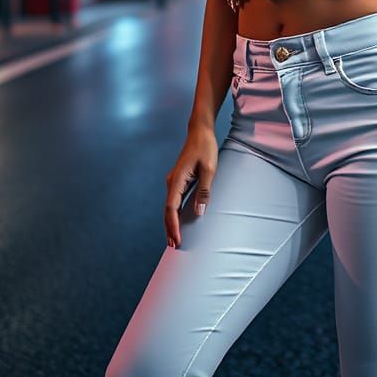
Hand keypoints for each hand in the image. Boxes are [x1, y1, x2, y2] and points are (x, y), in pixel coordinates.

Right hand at [164, 124, 218, 248]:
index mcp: (177, 179)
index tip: (176, 240)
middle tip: (174, 246)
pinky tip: (179, 220)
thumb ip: (204, 191)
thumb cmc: (205, 147)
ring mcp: (174, 180)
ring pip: (169, 206)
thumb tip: (199, 212)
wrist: (200, 130)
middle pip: (167, 210)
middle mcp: (172, 181)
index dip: (173, 226)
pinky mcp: (179, 179)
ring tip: (174, 238)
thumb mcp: (209, 169)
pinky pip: (174, 200)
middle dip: (170, 228)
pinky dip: (174, 213)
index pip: (171, 208)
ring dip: (171, 222)